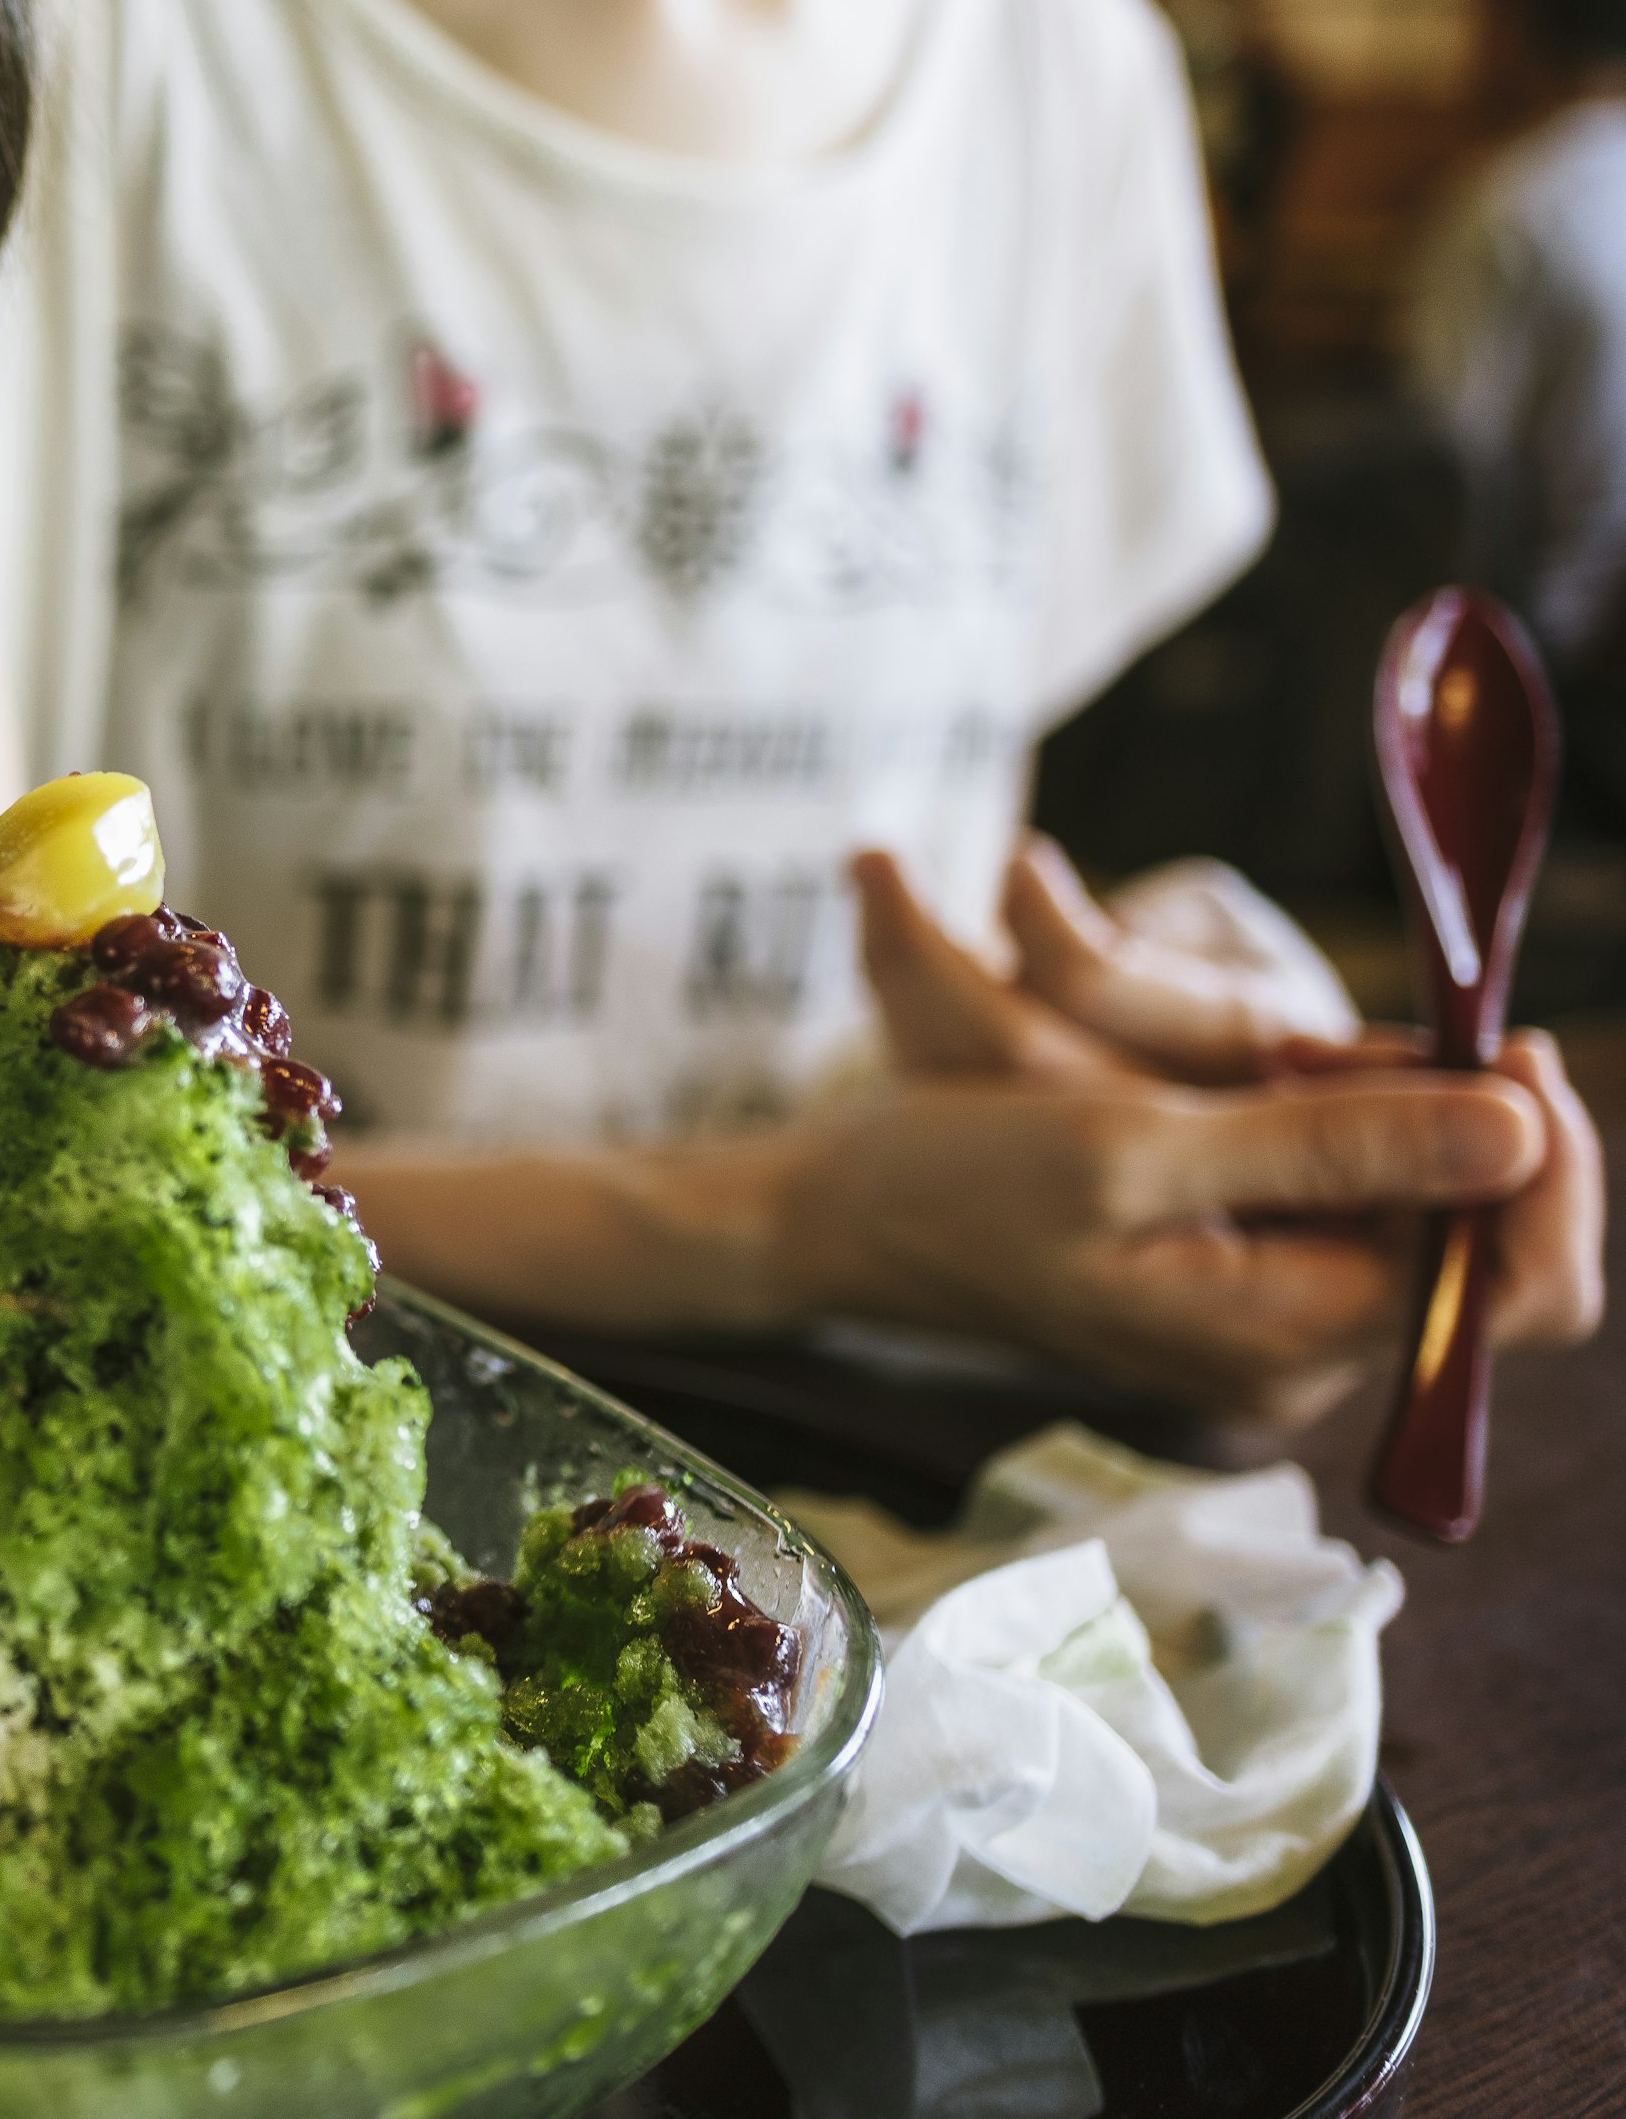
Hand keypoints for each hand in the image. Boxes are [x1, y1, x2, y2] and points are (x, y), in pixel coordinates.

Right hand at [817, 849, 1603, 1422]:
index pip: (1517, 1287)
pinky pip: (1344, 1198)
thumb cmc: (950, 1184)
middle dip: (1452, 1116)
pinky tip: (1260, 1078)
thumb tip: (1518, 1130)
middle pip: (1483, 1244)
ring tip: (1281, 1052)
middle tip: (1353, 1035)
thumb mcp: (1131, 1143)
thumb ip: (1327, 1143)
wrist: (834, 1221)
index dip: (1551, 1165)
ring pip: (1418, 1207)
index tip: (1508, 1040)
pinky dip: (1330, 1121)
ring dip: (1385, 1109)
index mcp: (1290, 1338)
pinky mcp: (1241, 1277)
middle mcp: (1305, 1349)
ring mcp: (1275, 1317)